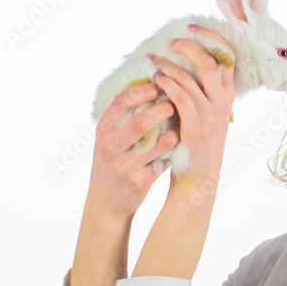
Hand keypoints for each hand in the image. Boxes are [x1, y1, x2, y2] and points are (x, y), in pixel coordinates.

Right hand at [86, 79, 178, 220]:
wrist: (106, 202)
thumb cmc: (113, 162)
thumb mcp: (110, 138)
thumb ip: (124, 117)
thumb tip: (151, 85)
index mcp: (103, 131)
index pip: (121, 102)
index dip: (143, 90)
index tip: (159, 84)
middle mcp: (110, 147)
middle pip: (140, 121)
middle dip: (163, 109)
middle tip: (176, 102)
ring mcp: (124, 166)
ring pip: (156, 142)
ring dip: (174, 130)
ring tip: (183, 121)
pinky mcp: (139, 182)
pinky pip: (163, 161)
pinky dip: (174, 150)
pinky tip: (181, 143)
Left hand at [149, 25, 235, 190]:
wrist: (198, 177)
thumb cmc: (196, 143)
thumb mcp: (208, 114)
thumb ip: (203, 91)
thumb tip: (187, 62)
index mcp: (227, 97)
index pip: (228, 58)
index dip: (212, 38)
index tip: (193, 26)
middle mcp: (223, 104)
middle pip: (211, 63)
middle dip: (190, 46)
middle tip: (171, 41)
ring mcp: (211, 116)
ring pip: (190, 79)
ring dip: (169, 66)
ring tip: (153, 61)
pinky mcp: (195, 128)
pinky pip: (180, 98)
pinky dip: (166, 84)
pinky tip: (155, 80)